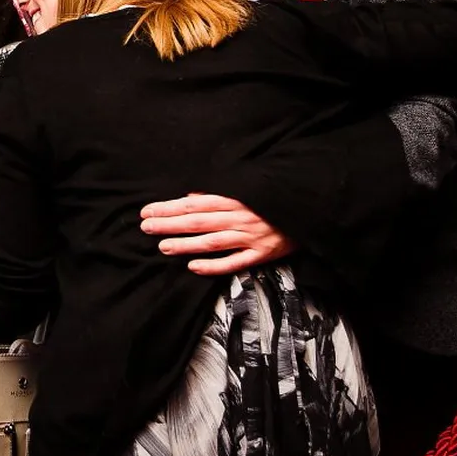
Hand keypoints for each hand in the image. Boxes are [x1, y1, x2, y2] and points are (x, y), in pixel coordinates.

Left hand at [139, 194, 297, 275]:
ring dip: (186, 245)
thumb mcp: (247, 188)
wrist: (311, 209)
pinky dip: (214, 266)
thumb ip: (217, 194)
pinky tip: (194, 268)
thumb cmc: (274, 197)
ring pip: (212, 242)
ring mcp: (250, 237)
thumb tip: (189, 198)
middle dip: (169, 225)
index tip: (146, 211)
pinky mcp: (262, 254)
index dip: (168, 208)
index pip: (193, 204)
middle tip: (145, 227)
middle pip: (198, 222)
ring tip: (163, 247)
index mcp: (234, 198)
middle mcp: (239, 217)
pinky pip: (235, 262)